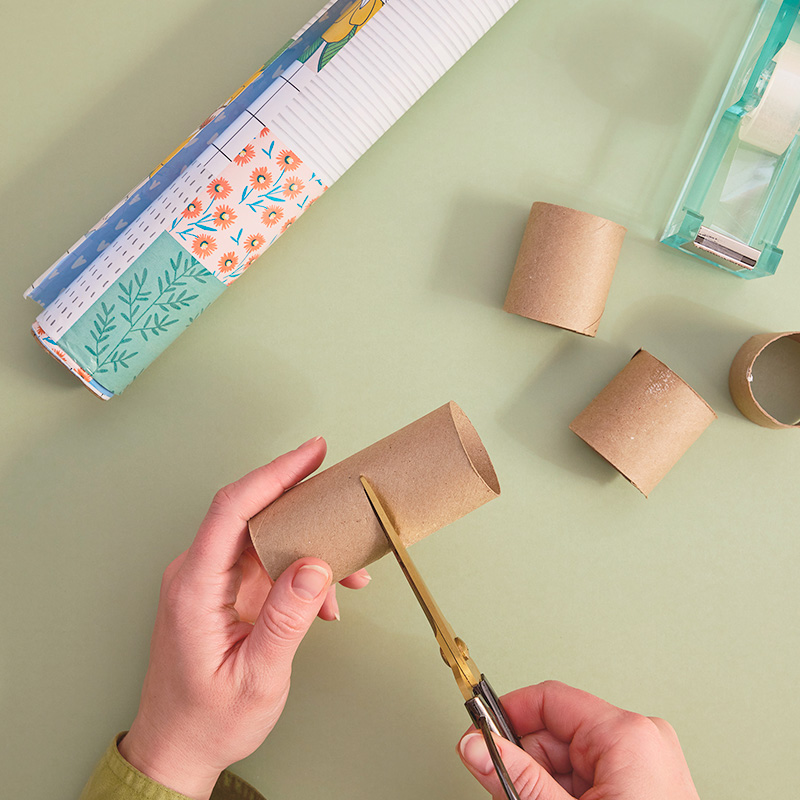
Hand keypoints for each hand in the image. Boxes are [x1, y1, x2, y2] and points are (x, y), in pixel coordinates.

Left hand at [119, 437, 369, 799]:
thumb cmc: (207, 719)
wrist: (178, 748)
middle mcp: (199, 574)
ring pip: (267, 539)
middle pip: (254, 514)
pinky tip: (325, 601)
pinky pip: (268, 565)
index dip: (274, 474)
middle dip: (306, 507)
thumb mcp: (256, 676)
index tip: (311, 454)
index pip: (233, 509)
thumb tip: (315, 565)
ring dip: (311, 549)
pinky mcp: (226, 593)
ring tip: (350, 574)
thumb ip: (285, 620)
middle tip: (345, 498)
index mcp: (195, 586)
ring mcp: (212, 582)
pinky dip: (301, 574)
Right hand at [458, 681, 699, 799]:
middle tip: (508, 793)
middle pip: (557, 733)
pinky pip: (592, 777)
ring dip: (546, 785)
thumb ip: (517, 778)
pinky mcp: (647, 785)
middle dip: (527, 764)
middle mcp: (642, 739)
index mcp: (627, 734)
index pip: (549, 699)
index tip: (479, 734)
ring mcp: (648, 763)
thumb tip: (476, 746)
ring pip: (571, 759)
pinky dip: (568, 794)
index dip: (508, 716)